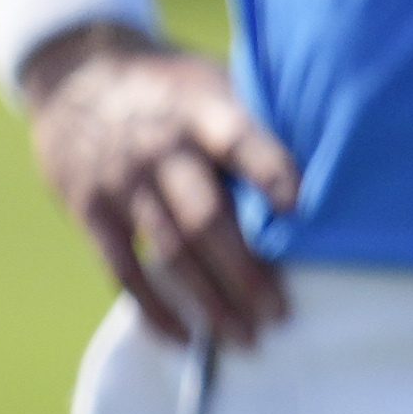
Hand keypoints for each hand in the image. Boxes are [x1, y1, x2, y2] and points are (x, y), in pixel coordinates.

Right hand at [24, 24, 296, 345]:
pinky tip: (185, 337)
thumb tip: (336, 160)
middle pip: (207, 217)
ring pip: (171, 250)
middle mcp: (162, 149)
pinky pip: (122, 269)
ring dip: (209, 300)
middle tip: (281, 314)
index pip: (241, 142)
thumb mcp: (214, 83)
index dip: (270, 173)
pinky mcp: (91, 210)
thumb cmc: (173, 89)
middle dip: (246, 270)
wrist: (76, 75)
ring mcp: (123, 182)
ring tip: (246, 338)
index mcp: (203, 111)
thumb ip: (258, 118)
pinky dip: (154, 307)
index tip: (301, 210)